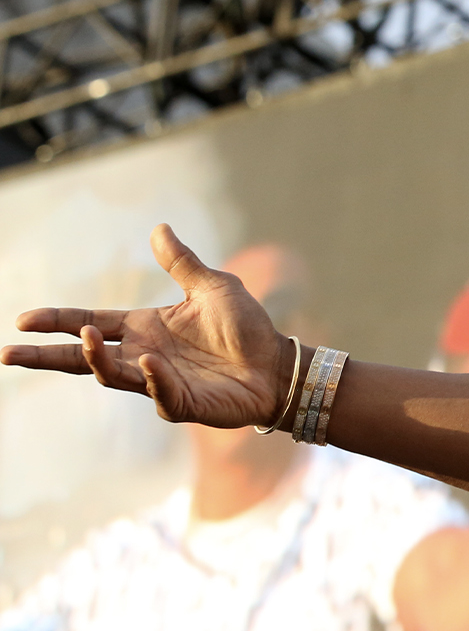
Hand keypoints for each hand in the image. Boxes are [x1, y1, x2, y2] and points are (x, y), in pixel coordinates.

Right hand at [0, 224, 288, 427]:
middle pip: (83, 357)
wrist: (279, 365)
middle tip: (8, 353)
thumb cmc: (247, 329)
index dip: (58, 320)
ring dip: (95, 360)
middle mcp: (144, 356)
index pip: (90, 321)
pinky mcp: (182, 402)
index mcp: (145, 328)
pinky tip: (151, 364)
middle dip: (46, 355)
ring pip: (112, 376)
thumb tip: (159, 228)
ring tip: (83, 339)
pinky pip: (159, 394)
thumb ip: (181, 263)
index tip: (23, 319)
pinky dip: (152, 380)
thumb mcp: (213, 287)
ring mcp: (160, 382)